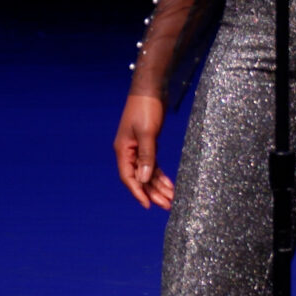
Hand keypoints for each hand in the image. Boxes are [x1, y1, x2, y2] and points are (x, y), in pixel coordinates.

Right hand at [116, 94, 175, 209]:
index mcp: (123, 150)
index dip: (138, 192)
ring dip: (158, 186)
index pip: (129, 177)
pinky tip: (169, 184)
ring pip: (147, 173)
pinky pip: (152, 165)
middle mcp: (128, 152)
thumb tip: (143, 179)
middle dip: (153, 193)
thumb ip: (146, 156)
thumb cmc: (146, 108)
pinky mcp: (148, 144)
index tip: (148, 205)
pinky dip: (161, 175)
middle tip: (167, 206)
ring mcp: (138, 149)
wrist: (151, 90)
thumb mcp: (147, 133)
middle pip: (139, 178)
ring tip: (171, 199)